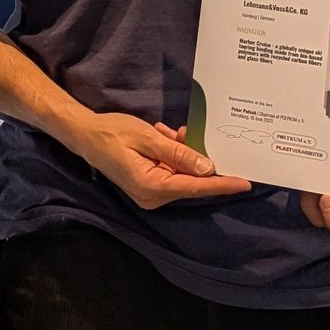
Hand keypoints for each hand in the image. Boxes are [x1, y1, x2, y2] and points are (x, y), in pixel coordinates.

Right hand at [66, 113, 252, 209]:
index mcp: (151, 187)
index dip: (222, 184)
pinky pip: (171, 172)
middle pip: (190, 182)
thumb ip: (178, 153)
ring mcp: (149, 193)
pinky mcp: (148, 185)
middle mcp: (152, 196)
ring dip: (184, 154)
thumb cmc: (111, 133)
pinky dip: (173, 155)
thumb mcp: (147, 138)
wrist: (84, 134)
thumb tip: (207, 167)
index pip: (195, 187)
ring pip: (181, 175)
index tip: (245, 182)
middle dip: (200, 160)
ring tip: (175, 133)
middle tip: (201, 136)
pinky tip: (166, 137)